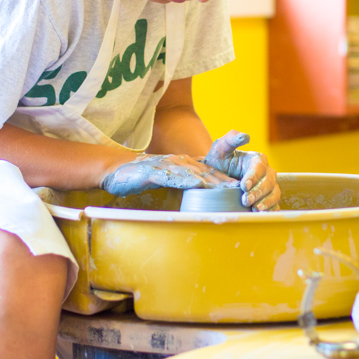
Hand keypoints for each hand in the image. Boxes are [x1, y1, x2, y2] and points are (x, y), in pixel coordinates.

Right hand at [100, 153, 234, 196]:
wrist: (116, 169)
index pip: (209, 172)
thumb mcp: (167, 178)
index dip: (225, 179)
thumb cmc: (142, 176)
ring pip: (193, 173)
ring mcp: (166, 166)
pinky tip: (196, 185)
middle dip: (224, 181)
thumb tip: (200, 196)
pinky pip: (171, 176)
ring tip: (226, 188)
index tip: (242, 188)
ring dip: (210, 181)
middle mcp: (178, 162)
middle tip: (242, 190)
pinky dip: (185, 180)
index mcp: (184, 164)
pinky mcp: (153, 172)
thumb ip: (184, 183)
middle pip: (206, 172)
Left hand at [203, 130, 280, 210]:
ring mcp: (269, 186)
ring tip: (255, 210)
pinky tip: (260, 215)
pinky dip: (270, 210)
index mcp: (258, 160)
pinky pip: (274, 205)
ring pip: (274, 194)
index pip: (259, 168)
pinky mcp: (268, 198)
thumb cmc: (219, 160)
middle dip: (258, 192)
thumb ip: (231, 139)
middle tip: (246, 201)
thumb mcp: (221, 147)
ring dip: (266, 203)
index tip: (243, 186)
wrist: (217, 175)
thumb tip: (246, 136)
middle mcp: (267, 172)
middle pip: (269, 182)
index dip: (253, 177)